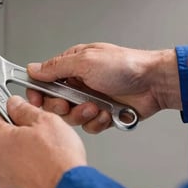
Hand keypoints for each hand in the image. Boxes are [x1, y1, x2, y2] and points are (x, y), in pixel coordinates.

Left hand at [0, 95, 86, 187]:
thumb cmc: (58, 158)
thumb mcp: (45, 120)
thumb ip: (24, 109)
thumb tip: (14, 104)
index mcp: (0, 141)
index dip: (8, 115)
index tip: (19, 116)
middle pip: (2, 143)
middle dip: (17, 138)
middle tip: (38, 137)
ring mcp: (6, 182)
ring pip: (10, 163)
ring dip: (23, 158)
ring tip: (45, 156)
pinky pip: (19, 180)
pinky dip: (29, 176)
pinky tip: (45, 172)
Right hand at [27, 43, 181, 133]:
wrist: (153, 83)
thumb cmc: (124, 65)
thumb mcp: (85, 61)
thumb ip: (56, 67)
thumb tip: (33, 68)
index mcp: (71, 66)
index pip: (44, 81)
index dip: (38, 92)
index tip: (36, 100)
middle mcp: (78, 83)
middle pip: (54, 102)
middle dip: (61, 106)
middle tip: (69, 104)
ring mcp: (90, 99)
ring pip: (71, 117)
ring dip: (82, 115)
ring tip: (95, 107)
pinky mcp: (101, 114)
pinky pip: (88, 126)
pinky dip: (97, 122)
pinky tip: (106, 114)